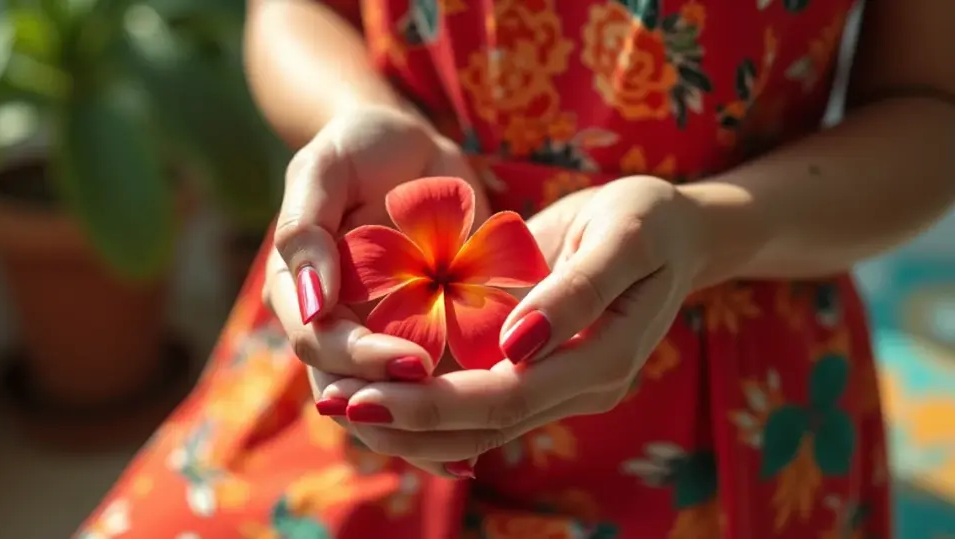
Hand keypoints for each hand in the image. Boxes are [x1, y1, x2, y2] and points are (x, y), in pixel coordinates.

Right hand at [264, 105, 492, 469]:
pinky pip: (424, 390)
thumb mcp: (326, 166)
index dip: (361, 359)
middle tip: (451, 407)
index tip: (413, 362)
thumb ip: (306, 226)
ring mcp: (374, 335)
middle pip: (348, 389)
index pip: (318, 341)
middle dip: (394, 406)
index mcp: (298, 288)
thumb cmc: (361, 145)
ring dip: (418, 433)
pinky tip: (479, 446)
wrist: (411, 147)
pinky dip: (444, 419)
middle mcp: (332, 323)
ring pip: (383, 404)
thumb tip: (309, 300)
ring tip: (467, 452)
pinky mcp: (419, 337)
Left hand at [319, 176, 712, 476]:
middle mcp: (576, 388)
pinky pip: (476, 399)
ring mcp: (555, 384)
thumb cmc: (650, 220)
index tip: (366, 395)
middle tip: (332, 405)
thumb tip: (515, 344)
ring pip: (474, 426)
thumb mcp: (624, 235)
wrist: (673, 231)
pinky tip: (373, 386)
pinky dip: (424, 400)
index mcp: (602, 362)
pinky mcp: (534, 368)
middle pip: (482, 426)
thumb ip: (575, 291)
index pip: (508, 398)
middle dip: (404, 421)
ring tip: (335, 404)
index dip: (435, 405)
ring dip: (405, 422)